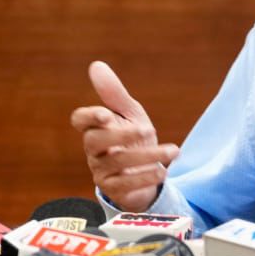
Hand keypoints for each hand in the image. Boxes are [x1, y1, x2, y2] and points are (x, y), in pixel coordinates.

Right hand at [71, 61, 179, 211]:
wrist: (147, 173)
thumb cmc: (135, 138)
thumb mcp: (130, 114)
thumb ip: (114, 93)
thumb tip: (96, 65)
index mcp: (95, 127)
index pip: (80, 120)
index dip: (90, 116)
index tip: (107, 114)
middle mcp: (93, 150)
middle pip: (95, 140)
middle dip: (123, 134)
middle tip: (149, 130)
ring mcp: (101, 171)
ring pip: (117, 162)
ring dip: (148, 155)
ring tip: (173, 151)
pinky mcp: (113, 190)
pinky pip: (125, 184)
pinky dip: (146, 176)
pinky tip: (163, 171)